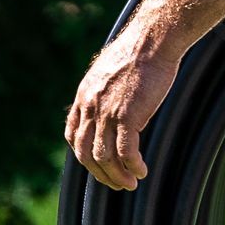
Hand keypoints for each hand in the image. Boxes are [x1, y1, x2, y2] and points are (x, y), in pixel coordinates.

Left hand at [64, 30, 179, 191]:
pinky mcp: (128, 116)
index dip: (83, 155)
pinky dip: (132, 166)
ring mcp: (107, 113)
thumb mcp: (110, 72)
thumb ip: (104, 91)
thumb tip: (112, 101)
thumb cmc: (138, 52)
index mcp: (84, 96)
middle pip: (85, 153)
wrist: (151, 41)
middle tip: (116, 183)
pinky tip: (141, 171)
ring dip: (116, 175)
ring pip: (104, 157)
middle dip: (100, 173)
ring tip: (130, 183)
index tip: (98, 164)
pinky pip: (126, 152)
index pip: (72, 135)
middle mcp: (90, 107)